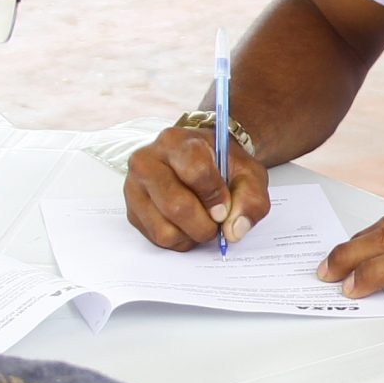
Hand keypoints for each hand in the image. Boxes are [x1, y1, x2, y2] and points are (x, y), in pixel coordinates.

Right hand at [123, 125, 271, 250]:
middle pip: (176, 206)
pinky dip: (180, 240)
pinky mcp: (132, 210)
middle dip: (205, 224)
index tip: (225, 207)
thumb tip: (234, 231)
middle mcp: (147, 161)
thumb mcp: (249, 174)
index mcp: (176, 142)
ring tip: (202, 222)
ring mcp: (134, 187)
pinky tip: (188, 226)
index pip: (195, 171)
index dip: (215, 196)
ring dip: (192, 236)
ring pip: (165, 228)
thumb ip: (251, 200)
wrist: (203, 160)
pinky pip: (156, 238)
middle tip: (217, 222)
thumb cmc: (224, 165)